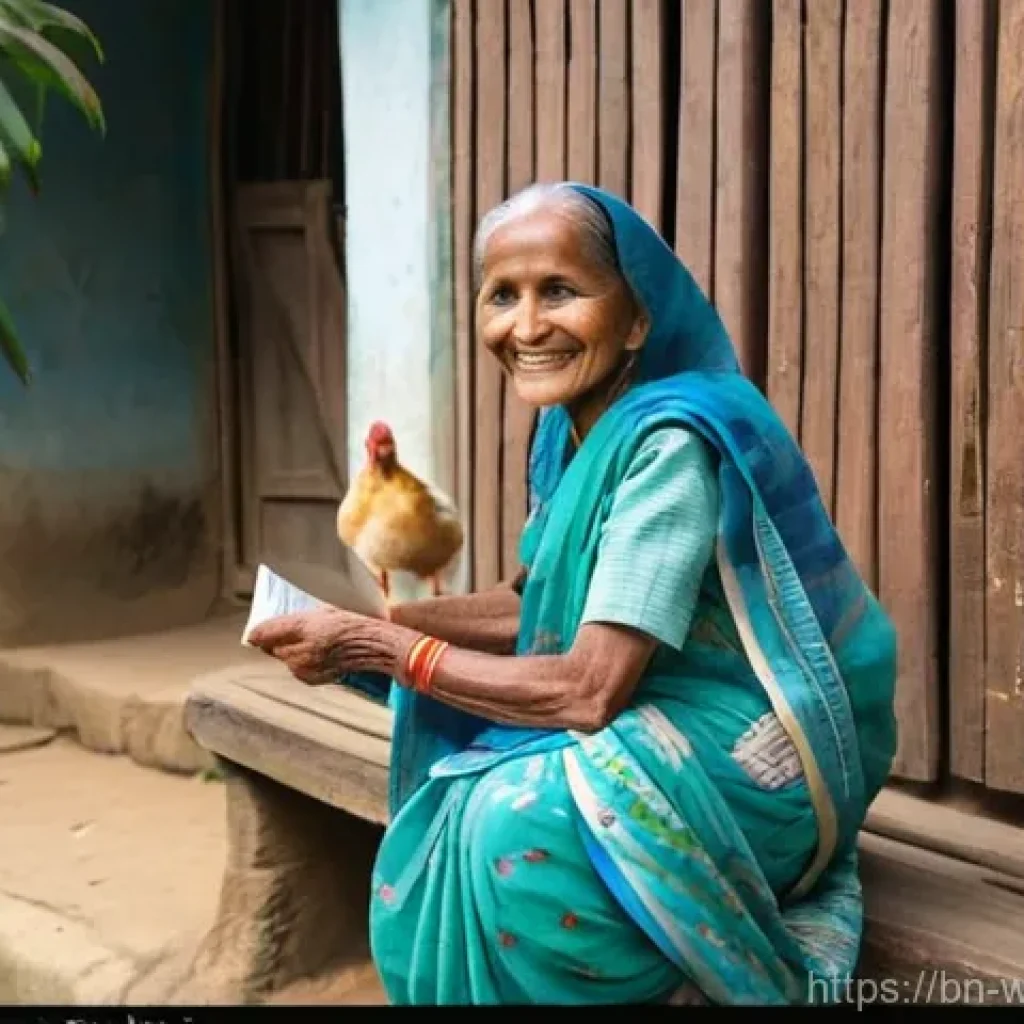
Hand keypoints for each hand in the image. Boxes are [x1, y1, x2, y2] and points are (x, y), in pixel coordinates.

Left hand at [247, 608, 373, 684]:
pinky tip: (318, 655)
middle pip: (272, 648)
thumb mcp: (323, 610)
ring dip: (290, 653)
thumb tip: (274, 626)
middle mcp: (301, 649)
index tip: (254, 633)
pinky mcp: (310, 678)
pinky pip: (296, 669)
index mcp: (304, 627)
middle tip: (295, 634)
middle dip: (278, 642)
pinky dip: (301, 663)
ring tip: (312, 644)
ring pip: (284, 659)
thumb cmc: (352, 623)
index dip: (258, 632)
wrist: (373, 646)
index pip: (265, 632)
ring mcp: (304, 667)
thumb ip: (296, 619)